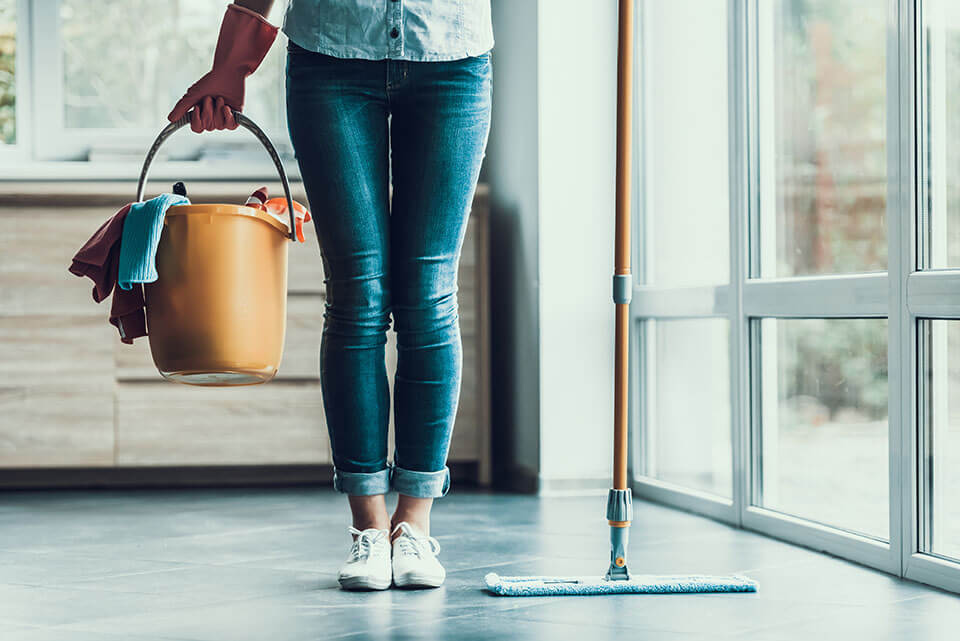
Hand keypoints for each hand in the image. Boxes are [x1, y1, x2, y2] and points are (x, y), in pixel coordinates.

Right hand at [167, 3, 277, 132]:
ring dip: (219, 109)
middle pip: (207, 127)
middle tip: (213, 98)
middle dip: (208, 110)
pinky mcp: (237, 116)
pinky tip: (231, 106)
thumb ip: (181, 106)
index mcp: (200, 113)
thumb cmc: (212, 79)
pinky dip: (230, 116)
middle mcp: (212, 117)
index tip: (200, 105)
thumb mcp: (193, 92)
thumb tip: (168, 119)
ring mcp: (225, 117)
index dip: (197, 119)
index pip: (196, 129)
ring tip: (222, 98)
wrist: (230, 69)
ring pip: (219, 127)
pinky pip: (232, 126)